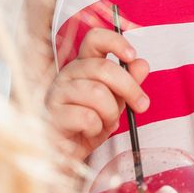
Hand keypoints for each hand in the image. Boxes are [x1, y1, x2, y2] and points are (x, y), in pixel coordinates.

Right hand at [45, 27, 149, 158]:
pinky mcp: (52, 115)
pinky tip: (90, 131)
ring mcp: (57, 93)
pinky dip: (96, 127)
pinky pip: (86, 116)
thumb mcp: (116, 102)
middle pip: (104, 67)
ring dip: (111, 113)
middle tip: (141, 105)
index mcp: (83, 65)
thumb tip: (142, 64)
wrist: (67, 154)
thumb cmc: (89, 124)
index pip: (94, 39)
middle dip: (130, 88)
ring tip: (107, 122)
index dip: (115, 42)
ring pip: (97, 93)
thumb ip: (129, 83)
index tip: (132, 56)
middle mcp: (67, 73)